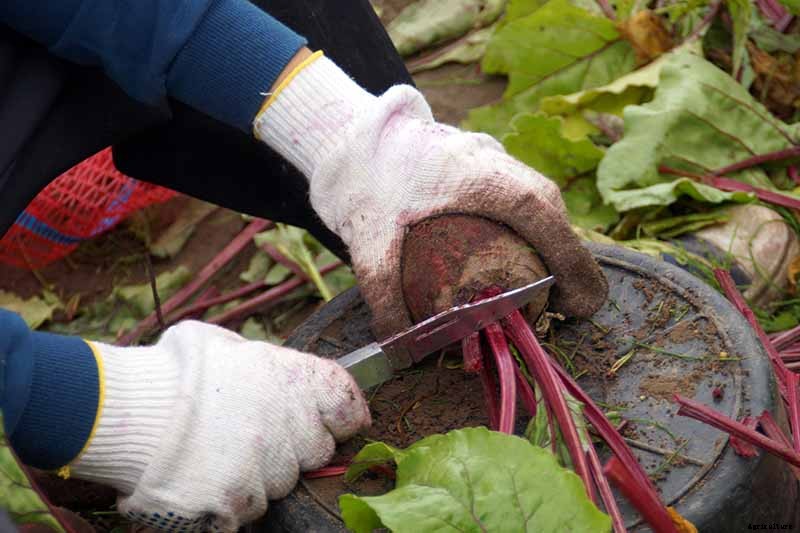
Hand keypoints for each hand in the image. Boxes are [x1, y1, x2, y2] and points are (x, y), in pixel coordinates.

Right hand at [69, 321, 369, 531]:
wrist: (123, 409)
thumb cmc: (174, 371)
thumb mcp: (228, 345)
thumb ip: (268, 363)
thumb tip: (286, 375)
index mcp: (290, 378)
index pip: (345, 401)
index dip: (344, 413)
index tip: (340, 421)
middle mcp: (288, 423)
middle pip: (316, 450)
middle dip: (294, 446)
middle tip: (256, 436)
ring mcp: (264, 466)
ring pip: (281, 483)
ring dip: (259, 474)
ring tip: (219, 453)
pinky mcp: (237, 501)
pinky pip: (249, 508)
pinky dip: (231, 499)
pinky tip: (206, 477)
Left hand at [255, 52, 606, 336]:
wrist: (345, 136)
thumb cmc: (361, 180)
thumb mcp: (368, 242)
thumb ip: (385, 297)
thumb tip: (405, 351)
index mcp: (475, 172)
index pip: (539, 212)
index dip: (570, 257)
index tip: (583, 300)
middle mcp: (493, 159)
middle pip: (547, 208)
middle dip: (565, 257)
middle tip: (565, 306)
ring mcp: (490, 155)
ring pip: (538, 198)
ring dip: (550, 241)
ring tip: (546, 288)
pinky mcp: (481, 161)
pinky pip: (520, 194)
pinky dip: (530, 228)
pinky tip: (516, 258)